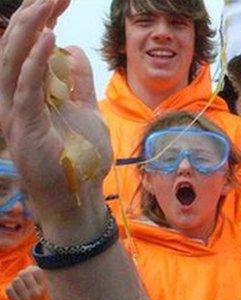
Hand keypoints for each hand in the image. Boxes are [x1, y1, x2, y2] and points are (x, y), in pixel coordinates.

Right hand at [0, 0, 112, 241]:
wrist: (78, 196)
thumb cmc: (79, 157)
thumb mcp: (84, 110)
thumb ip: (77, 82)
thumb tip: (73, 50)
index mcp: (27, 92)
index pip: (27, 47)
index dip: (40, 20)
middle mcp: (13, 97)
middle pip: (15, 47)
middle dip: (33, 15)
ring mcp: (15, 111)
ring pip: (13, 60)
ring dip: (30, 29)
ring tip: (47, 4)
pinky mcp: (24, 124)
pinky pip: (27, 86)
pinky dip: (37, 60)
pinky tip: (49, 37)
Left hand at [6, 265, 46, 299]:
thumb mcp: (40, 290)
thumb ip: (37, 279)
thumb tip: (29, 267)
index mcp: (43, 288)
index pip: (36, 271)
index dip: (30, 269)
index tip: (28, 273)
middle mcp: (36, 293)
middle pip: (24, 274)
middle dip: (21, 275)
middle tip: (20, 279)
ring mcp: (25, 298)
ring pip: (16, 280)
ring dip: (14, 282)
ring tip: (17, 287)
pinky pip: (9, 289)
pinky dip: (9, 289)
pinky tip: (13, 293)